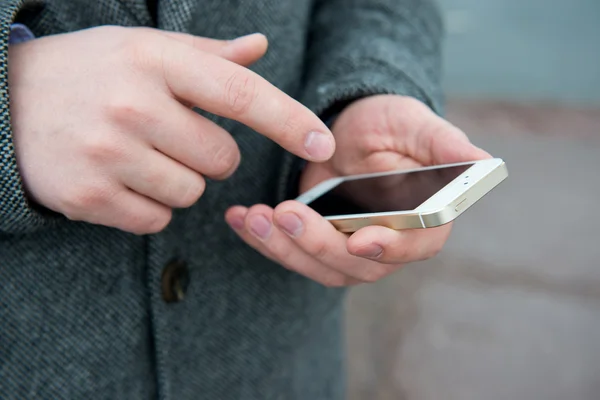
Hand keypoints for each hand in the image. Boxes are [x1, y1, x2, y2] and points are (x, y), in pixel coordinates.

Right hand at [9, 27, 334, 233]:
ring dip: (179, 182)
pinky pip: (157, 221)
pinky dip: (150, 208)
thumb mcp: (144, 49)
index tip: (322, 142)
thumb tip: (260, 49)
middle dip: (210, 155)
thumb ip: (207, 56)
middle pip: (222, 160)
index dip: (288, 120)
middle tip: (171, 136)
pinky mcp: (89, 197)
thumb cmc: (90, 72)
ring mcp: (108, 154)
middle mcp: (132, 105)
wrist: (6, 103)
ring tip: (139, 156)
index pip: (240, 93)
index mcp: (154, 61)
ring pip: (192, 194)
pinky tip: (121, 180)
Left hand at [225, 95, 489, 285]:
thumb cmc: (389, 123)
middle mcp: (386, 243)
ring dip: (283, 247)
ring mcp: (348, 247)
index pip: (414, 245)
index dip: (390, 247)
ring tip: (253, 216)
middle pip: (356, 265)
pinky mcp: (315, 242)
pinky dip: (262, 239)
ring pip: (317, 265)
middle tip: (284, 215)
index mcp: (423, 219)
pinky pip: (289, 251)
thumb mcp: (413, 124)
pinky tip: (239, 218)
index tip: (360, 239)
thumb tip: (485, 162)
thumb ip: (444, 145)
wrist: (348, 127)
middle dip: (318, 245)